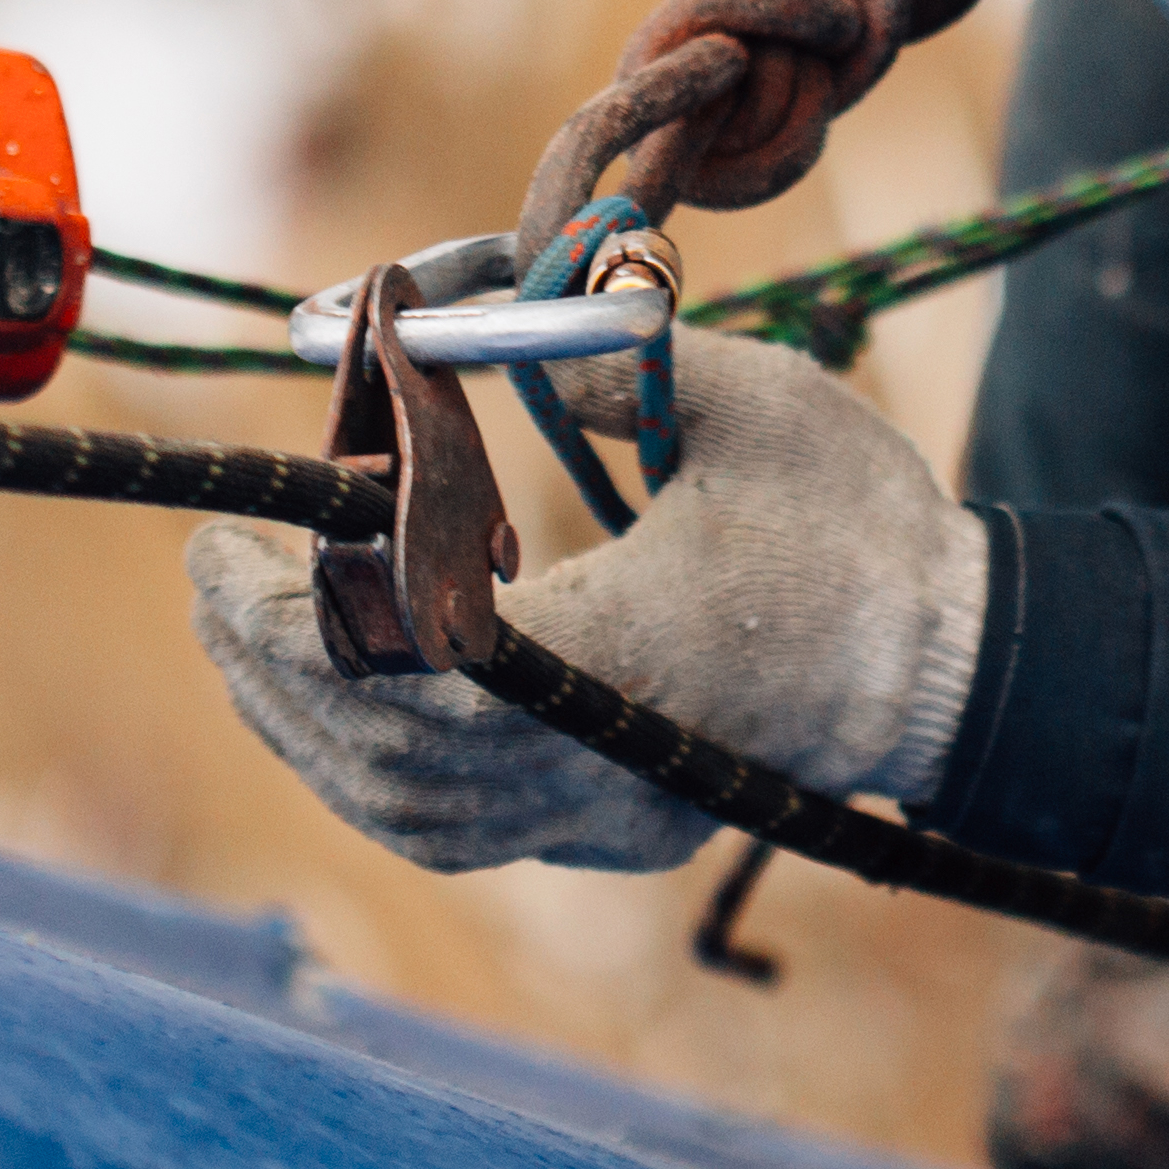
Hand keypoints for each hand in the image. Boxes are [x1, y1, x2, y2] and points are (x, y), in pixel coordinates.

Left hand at [191, 331, 988, 872]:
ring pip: (405, 814)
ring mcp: (609, 813)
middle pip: (376, 754)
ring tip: (253, 636)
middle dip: (267, 668)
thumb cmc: (859, 523)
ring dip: (307, 729)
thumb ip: (603, 364)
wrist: (957, 660)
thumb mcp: (742, 400)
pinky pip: (458, 832)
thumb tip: (469, 336)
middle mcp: (598, 759)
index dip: (292, 616)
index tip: (230, 546)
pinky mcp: (620, 828)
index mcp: (617, 652)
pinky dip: (376, 773)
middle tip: (211, 578)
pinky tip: (349, 699)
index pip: (401, 663)